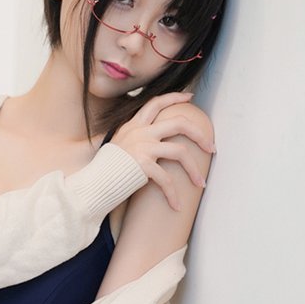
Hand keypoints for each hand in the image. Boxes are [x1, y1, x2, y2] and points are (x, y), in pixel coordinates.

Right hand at [111, 93, 215, 212]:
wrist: (92, 183)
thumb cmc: (106, 169)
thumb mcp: (119, 145)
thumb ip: (135, 137)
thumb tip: (152, 139)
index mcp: (134, 125)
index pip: (156, 103)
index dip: (175, 98)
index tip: (190, 98)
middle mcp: (140, 132)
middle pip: (179, 123)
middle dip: (200, 135)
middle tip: (211, 148)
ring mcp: (142, 147)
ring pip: (180, 151)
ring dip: (194, 169)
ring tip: (201, 183)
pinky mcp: (143, 165)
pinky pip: (166, 179)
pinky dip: (173, 194)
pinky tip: (176, 205)